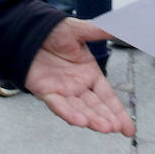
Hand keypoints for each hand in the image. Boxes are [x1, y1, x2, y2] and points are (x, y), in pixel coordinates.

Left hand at [24, 18, 135, 136]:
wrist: (27, 29)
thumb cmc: (52, 30)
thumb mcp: (79, 30)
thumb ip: (100, 31)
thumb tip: (121, 26)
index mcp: (89, 73)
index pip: (107, 96)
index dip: (118, 111)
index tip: (127, 127)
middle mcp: (77, 85)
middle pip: (95, 107)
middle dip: (106, 118)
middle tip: (116, 127)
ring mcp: (62, 90)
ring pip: (79, 110)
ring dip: (91, 119)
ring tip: (103, 127)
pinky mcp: (45, 91)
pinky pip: (58, 105)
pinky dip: (68, 113)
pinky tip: (80, 121)